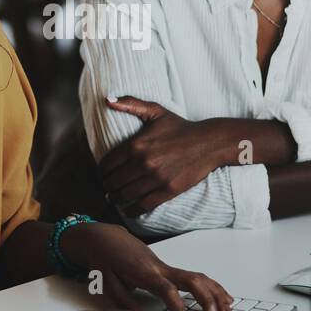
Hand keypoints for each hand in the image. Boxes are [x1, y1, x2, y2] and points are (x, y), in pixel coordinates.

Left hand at [63, 221, 234, 310]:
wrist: (105, 237)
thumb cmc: (104, 258)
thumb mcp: (106, 282)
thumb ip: (124, 300)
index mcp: (145, 272)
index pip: (167, 290)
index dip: (179, 309)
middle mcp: (161, 268)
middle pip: (192, 281)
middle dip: (208, 302)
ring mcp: (167, 266)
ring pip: (199, 277)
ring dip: (216, 295)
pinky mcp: (169, 268)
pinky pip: (196, 277)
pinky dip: (212, 287)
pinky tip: (224, 298)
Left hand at [100, 96, 223, 212]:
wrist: (209, 142)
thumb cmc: (181, 127)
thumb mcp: (156, 111)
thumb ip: (131, 104)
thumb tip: (107, 100)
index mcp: (136, 144)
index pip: (107, 164)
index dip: (101, 171)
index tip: (102, 174)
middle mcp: (143, 163)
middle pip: (114, 181)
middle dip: (107, 186)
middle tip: (107, 188)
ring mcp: (155, 178)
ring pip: (126, 195)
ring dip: (116, 199)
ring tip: (115, 198)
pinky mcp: (167, 190)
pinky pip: (143, 205)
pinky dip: (131, 210)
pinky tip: (127, 210)